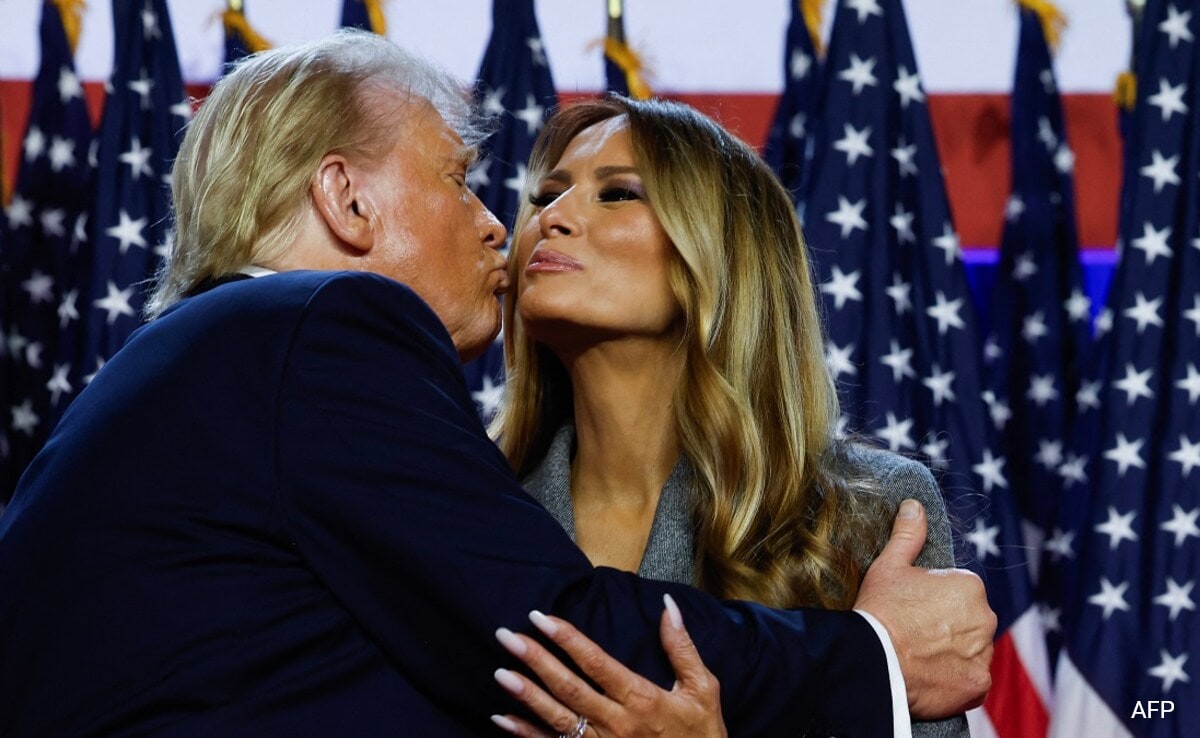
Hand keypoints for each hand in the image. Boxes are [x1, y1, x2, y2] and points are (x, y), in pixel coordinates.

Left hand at [490, 594, 726, 737]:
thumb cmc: (703, 735)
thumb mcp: (702, 690)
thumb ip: (682, 647)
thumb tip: (668, 606)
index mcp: (641, 699)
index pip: (596, 663)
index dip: (567, 639)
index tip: (541, 618)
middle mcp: (617, 723)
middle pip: (569, 688)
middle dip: (535, 660)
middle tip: (506, 636)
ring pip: (557, 719)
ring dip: (526, 696)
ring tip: (500, 673)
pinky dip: (526, 735)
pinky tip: (503, 719)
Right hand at [854, 498, 996, 718]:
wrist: (875, 661)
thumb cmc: (881, 610)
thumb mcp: (889, 566)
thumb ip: (908, 535)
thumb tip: (914, 505)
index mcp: (970, 585)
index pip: (959, 593)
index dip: (933, 602)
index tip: (913, 611)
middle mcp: (986, 617)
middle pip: (969, 622)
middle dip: (949, 628)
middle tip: (915, 634)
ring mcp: (984, 654)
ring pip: (972, 651)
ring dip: (954, 654)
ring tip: (921, 657)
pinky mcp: (979, 684)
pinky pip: (972, 680)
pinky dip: (956, 680)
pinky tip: (931, 676)